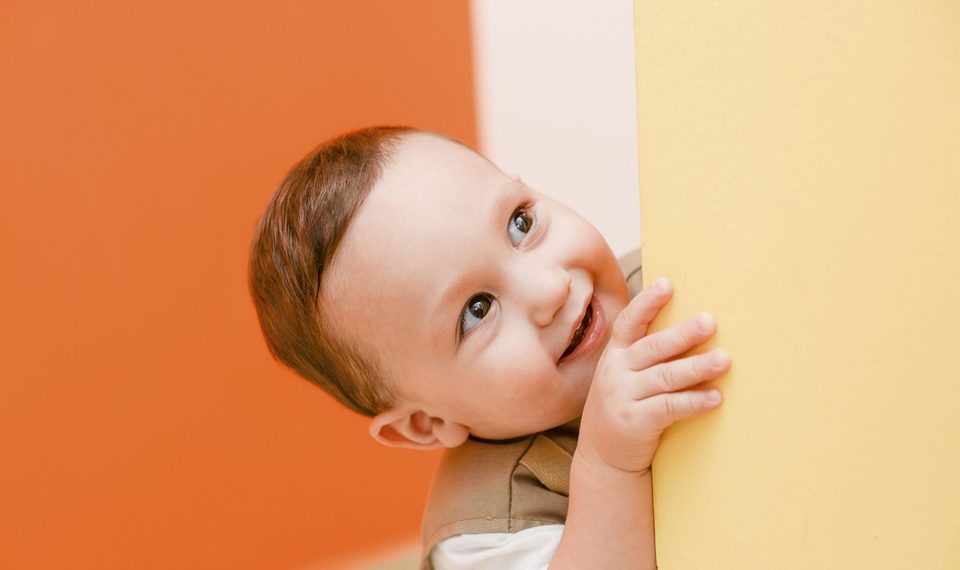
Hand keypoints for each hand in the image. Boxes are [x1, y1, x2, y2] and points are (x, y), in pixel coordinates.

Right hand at [576, 277, 729, 473]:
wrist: (603, 458)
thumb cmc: (623, 407)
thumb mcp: (622, 376)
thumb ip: (644, 356)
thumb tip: (690, 329)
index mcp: (615, 355)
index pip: (629, 323)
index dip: (648, 303)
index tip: (668, 284)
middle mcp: (616, 372)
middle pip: (653, 348)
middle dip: (683, 334)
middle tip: (710, 322)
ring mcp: (624, 397)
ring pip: (665, 377)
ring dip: (697, 367)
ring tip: (724, 359)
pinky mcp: (635, 423)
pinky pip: (669, 408)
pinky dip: (694, 402)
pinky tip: (715, 397)